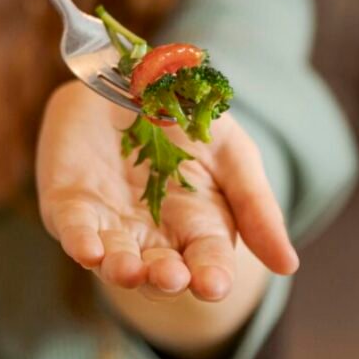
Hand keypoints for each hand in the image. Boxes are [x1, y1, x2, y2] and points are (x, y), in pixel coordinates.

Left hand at [37, 81, 298, 302]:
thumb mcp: (232, 152)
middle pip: (160, 270)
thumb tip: (289, 266)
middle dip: (164, 278)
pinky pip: (73, 228)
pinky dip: (80, 241)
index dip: (210, 276)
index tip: (213, 284)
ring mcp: (110, 222)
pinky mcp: (69, 204)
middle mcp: (153, 235)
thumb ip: (256, 206)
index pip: (207, 262)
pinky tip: (90, 251)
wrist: (128, 73)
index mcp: (198, 227)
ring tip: (129, 271)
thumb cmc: (185, 117)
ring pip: (115, 259)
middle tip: (171, 276)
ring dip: (120, 269)